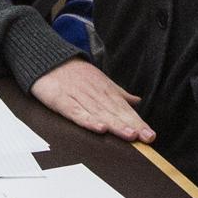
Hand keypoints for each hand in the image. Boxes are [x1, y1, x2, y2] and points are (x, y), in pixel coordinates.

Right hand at [30, 58, 155, 142]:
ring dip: (116, 125)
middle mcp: (95, 93)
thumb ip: (118, 93)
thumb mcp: (99, 80)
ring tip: (130, 135)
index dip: (138, 122)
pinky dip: (88, 120)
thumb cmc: (74, 73)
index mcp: (105, 89)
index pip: (124, 109)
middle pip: (116, 112)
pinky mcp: (63, 101)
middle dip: (132, 125)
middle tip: (146, 137)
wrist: (47, 59)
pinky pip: (77, 112)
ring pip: (100, 113)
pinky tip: (100, 128)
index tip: (150, 135)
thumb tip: (137, 101)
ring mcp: (79, 96)